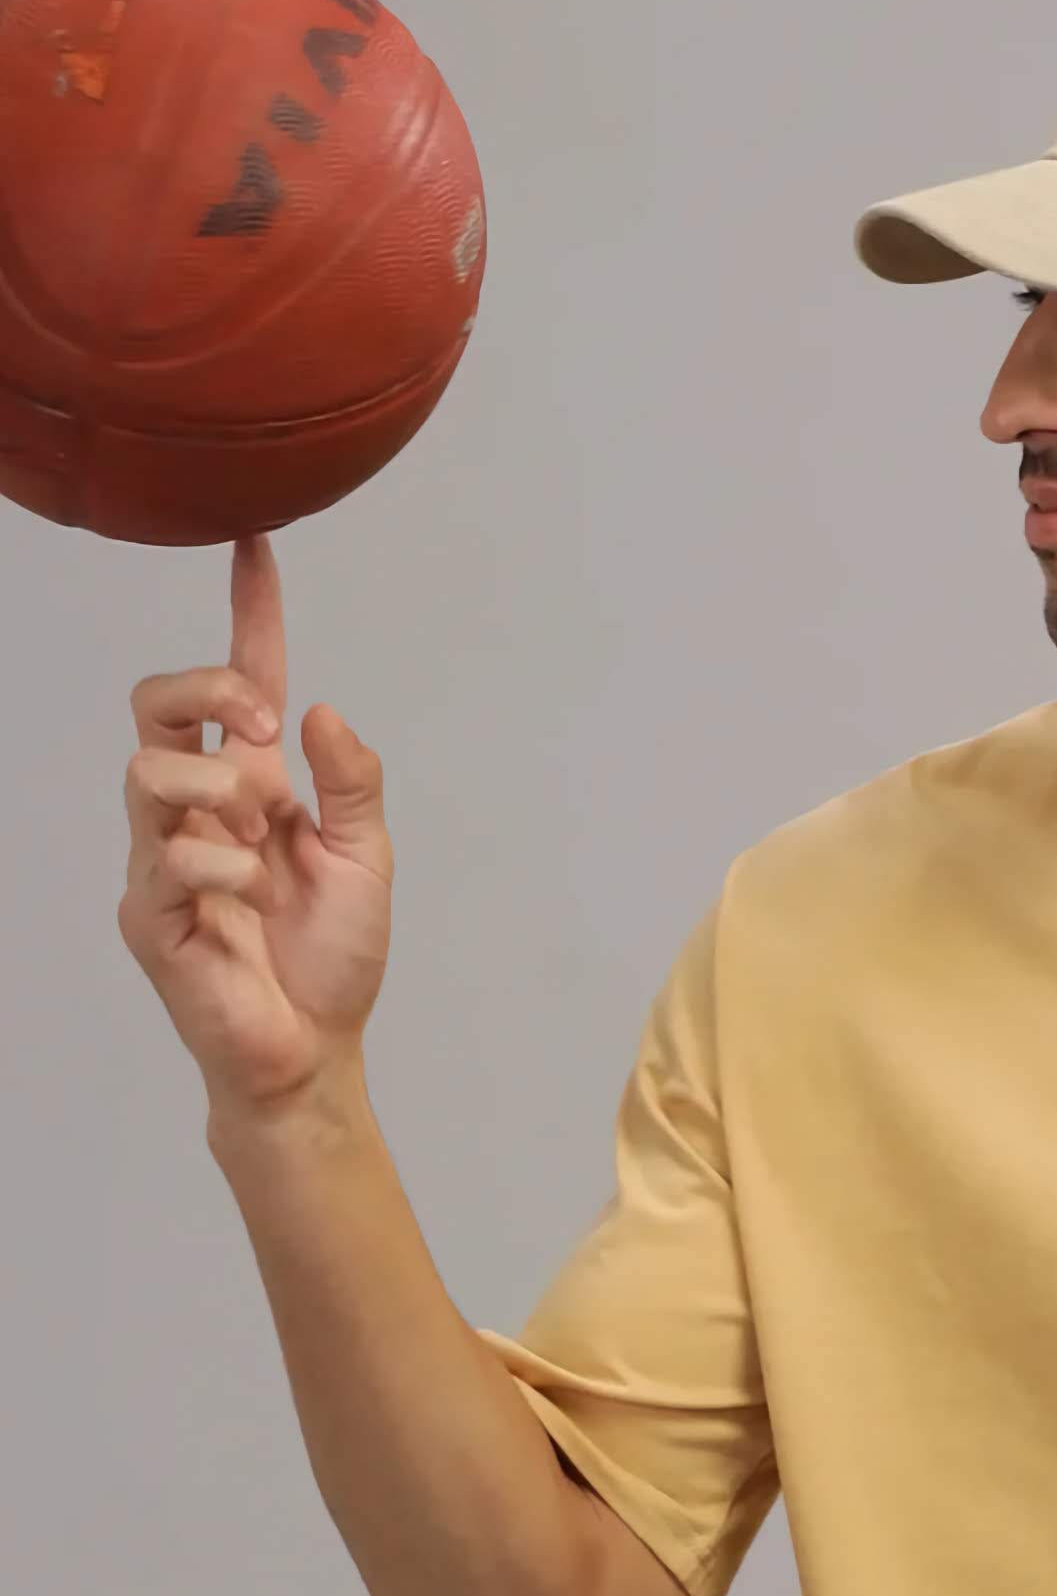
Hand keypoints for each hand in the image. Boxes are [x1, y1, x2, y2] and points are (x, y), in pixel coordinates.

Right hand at [118, 532, 394, 1122]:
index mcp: (256, 786)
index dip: (248, 614)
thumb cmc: (332, 960)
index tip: (256, 544)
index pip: (242, 682)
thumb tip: (322, 710)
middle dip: (209, 687)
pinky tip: (250, 894)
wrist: (312, 1051)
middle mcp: (200, 810)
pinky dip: (221, 863)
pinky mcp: (150, 911)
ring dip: (219, 788)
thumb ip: (353, 782)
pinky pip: (167, 854)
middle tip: (266, 724)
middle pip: (158, 703)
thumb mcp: (368, 858)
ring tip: (262, 839)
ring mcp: (164, 857)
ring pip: (150, 769)